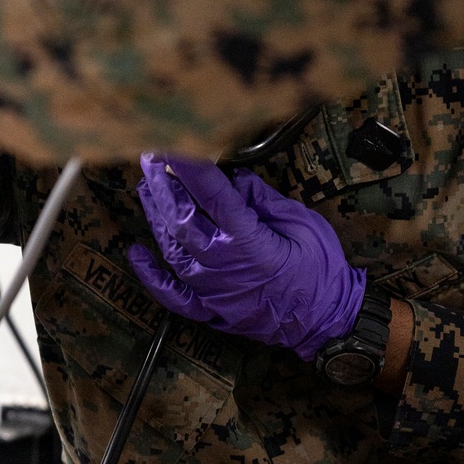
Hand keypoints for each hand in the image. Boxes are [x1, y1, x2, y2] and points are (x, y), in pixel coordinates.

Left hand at [128, 154, 365, 360]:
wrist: (327, 322)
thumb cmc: (322, 271)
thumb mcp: (302, 223)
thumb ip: (264, 200)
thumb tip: (234, 179)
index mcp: (248, 240)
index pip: (210, 193)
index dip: (187, 165)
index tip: (170, 141)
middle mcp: (222, 265)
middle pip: (180, 219)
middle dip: (162, 185)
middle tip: (150, 159)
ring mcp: (213, 292)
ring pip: (171, 250)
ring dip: (155, 217)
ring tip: (146, 189)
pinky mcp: (211, 312)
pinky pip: (173, 296)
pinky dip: (151, 276)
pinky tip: (136, 253)